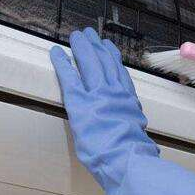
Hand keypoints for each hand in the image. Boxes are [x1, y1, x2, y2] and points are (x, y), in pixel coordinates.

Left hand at [50, 28, 194, 194]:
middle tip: (90, 33)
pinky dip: (62, 63)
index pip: (118, 73)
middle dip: (96, 46)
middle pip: (104, 62)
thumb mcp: (138, 133)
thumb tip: (134, 125)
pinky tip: (55, 52)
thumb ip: (132, 122)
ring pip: (89, 63)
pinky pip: (69, 76)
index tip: (107, 46)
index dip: (112, 57)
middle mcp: (114, 93)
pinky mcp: (79, 102)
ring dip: (82, 47)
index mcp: (128, 100)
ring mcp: (97, 95)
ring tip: (77, 35)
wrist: (127, 160)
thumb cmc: (134, 155)